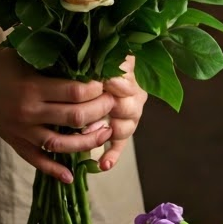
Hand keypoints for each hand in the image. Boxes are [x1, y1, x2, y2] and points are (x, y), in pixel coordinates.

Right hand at [0, 45, 115, 182]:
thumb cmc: (2, 61)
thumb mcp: (30, 57)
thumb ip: (57, 67)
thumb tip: (93, 71)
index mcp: (33, 87)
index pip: (76, 92)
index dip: (97, 90)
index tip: (107, 84)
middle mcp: (28, 111)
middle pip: (75, 117)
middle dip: (100, 111)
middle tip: (112, 104)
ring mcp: (21, 130)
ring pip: (61, 144)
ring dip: (88, 142)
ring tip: (104, 133)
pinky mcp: (14, 141)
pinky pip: (36, 160)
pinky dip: (53, 170)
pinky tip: (70, 176)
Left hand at [100, 56, 147, 170]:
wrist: (96, 73)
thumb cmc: (97, 62)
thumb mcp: (107, 58)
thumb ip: (112, 60)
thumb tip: (105, 68)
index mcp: (131, 79)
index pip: (127, 84)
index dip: (115, 84)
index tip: (105, 82)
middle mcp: (134, 99)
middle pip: (127, 108)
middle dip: (108, 109)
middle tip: (91, 106)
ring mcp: (128, 118)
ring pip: (123, 128)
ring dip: (106, 132)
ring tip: (88, 132)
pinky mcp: (120, 133)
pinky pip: (118, 146)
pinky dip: (111, 156)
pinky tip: (104, 165)